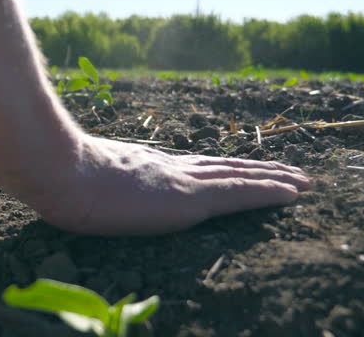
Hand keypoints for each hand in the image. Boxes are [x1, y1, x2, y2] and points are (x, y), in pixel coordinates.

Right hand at [31, 134, 308, 234]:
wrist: (62, 173)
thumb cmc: (61, 179)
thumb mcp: (82, 177)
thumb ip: (95, 178)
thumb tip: (81, 187)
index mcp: (148, 167)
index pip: (196, 168)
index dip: (224, 169)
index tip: (243, 170)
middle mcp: (171, 169)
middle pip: (225, 168)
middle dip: (259, 171)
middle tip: (289, 172)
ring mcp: (182, 182)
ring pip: (240, 178)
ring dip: (274, 179)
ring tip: (302, 181)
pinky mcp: (190, 197)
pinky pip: (240, 194)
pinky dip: (269, 192)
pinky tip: (293, 193)